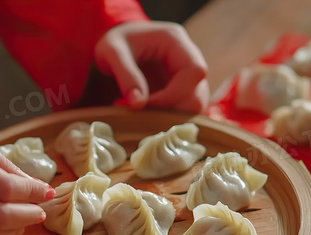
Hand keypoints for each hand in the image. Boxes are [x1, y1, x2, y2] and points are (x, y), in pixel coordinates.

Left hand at [94, 21, 208, 112]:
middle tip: (144, 117)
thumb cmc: (115, 43)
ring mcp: (189, 75)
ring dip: (171, 118)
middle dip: (173, 111)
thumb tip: (138, 103)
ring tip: (145, 117)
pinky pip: (185, 110)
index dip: (174, 94)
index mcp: (176, 40)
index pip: (194, 71)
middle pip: (199, 93)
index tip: (146, 105)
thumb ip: (125, 74)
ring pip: (195, 105)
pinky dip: (169, 118)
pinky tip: (149, 116)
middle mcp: (189, 56)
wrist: (117, 45)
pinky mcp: (184, 89)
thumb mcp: (111, 51)